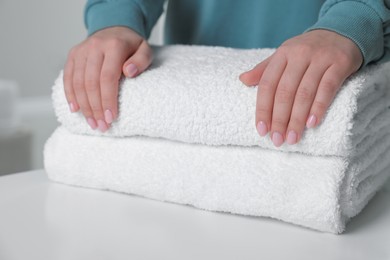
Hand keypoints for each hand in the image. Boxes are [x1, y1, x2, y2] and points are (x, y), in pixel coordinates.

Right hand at [63, 26, 152, 131]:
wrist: (114, 28)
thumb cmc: (132, 45)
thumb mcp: (145, 49)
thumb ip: (142, 60)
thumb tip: (129, 72)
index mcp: (113, 46)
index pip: (108, 77)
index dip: (108, 99)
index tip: (111, 118)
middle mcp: (94, 46)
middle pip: (91, 83)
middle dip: (96, 108)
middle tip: (102, 126)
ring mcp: (81, 50)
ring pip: (77, 82)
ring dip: (84, 106)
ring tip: (92, 123)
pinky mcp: (73, 55)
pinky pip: (68, 77)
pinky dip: (70, 95)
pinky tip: (76, 110)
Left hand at [239, 30, 362, 146]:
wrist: (341, 32)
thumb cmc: (307, 50)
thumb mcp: (284, 55)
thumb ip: (264, 69)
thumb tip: (242, 80)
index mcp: (282, 54)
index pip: (268, 84)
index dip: (263, 109)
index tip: (261, 130)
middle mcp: (299, 54)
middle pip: (285, 91)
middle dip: (279, 119)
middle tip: (277, 140)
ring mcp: (320, 58)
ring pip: (305, 92)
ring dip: (297, 119)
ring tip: (293, 138)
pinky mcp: (340, 64)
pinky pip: (328, 88)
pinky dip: (319, 107)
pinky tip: (312, 124)